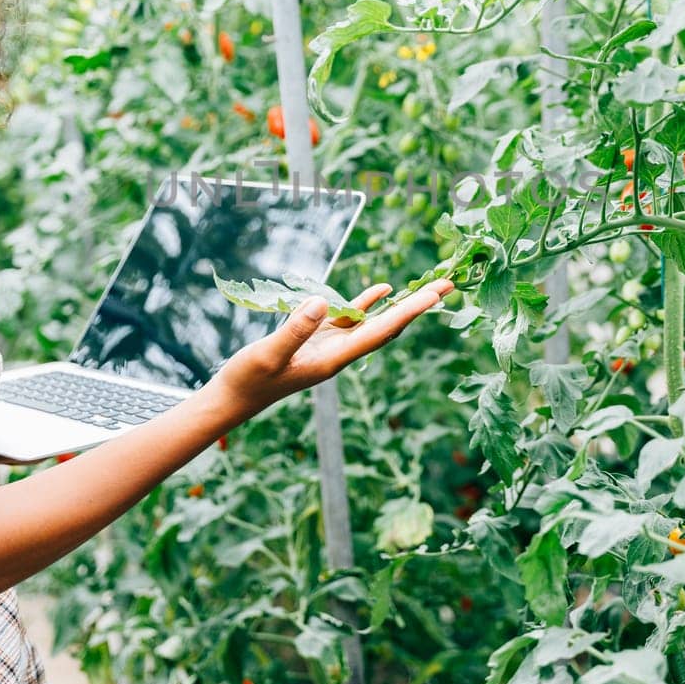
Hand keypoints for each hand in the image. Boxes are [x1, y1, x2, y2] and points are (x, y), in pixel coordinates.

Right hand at [211, 279, 453, 417]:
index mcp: (334, 360)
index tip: (433, 296)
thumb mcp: (268, 354)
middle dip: (419, 306)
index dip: (407, 312)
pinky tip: (383, 289)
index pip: (379, 332)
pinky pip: (351, 318)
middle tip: (450, 286)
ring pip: (375, 321)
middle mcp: (341, 354)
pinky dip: (368, 303)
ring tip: (431, 287)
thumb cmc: (248, 380)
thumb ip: (295, 330)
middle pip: (389, 326)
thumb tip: (321, 303)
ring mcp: (331, 346)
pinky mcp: (318, 339)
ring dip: (401, 303)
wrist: (234, 398)